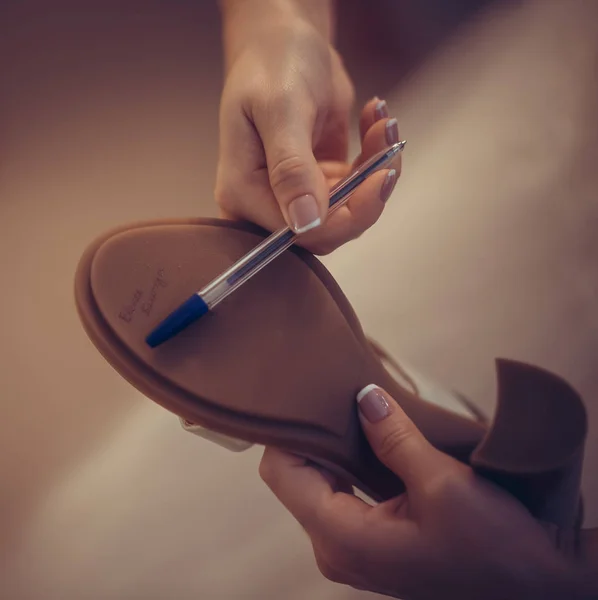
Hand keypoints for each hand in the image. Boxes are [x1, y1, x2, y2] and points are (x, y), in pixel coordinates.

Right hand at [215, 5, 400, 253]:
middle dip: (366, 195)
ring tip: (383, 123)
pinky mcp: (320, 181)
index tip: (377, 179)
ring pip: (348, 210)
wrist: (285, 39)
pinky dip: (374, 157)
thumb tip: (305, 223)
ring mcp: (296, 193)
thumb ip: (291, 169)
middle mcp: (266, 201)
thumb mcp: (280, 109)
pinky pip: (356, 188)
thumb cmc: (272, 64)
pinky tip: (375, 120)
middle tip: (389, 154)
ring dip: (375, 170)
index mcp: (244, 192)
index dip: (343, 218)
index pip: (296, 233)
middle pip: (327, 229)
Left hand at [260, 386, 581, 599]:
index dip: (291, 433)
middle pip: (295, 479)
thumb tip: (363, 397)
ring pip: (317, 486)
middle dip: (313, 438)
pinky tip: (369, 441)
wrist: (536, 586)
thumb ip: (394, 436)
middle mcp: (334, 549)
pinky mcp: (371, 545)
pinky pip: (339, 497)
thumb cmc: (494, 545)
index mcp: (340, 537)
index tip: (312, 397)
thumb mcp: (441, 483)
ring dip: (332, 450)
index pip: (281, 473)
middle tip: (337, 396)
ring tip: (355, 413)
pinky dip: (347, 467)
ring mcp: (351, 550)